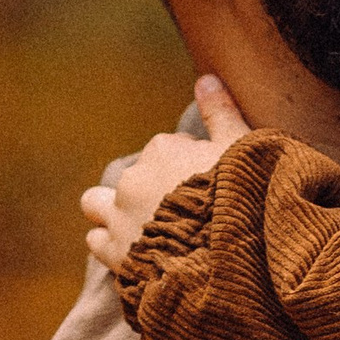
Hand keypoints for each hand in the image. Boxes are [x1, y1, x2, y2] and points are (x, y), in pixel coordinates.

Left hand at [80, 73, 248, 269]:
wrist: (230, 261)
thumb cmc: (242, 201)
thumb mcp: (242, 149)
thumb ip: (221, 112)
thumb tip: (206, 78)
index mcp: (163, 149)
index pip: (170, 149)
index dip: (191, 166)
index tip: (211, 187)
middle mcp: (133, 179)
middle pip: (137, 177)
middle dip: (152, 189)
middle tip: (186, 213)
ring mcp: (119, 217)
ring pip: (97, 204)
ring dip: (114, 211)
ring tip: (142, 226)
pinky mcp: (114, 254)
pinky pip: (96, 239)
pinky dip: (111, 243)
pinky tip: (135, 251)